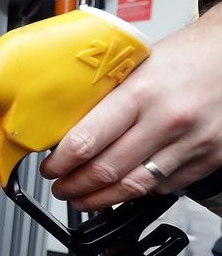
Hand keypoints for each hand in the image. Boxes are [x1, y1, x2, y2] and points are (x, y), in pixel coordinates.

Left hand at [40, 3, 221, 210]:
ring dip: (101, 199)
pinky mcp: (212, 157)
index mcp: (142, 92)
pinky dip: (139, 191)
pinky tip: (123, 187)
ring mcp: (193, 142)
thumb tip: (66, 131)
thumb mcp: (136, 67)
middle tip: (61, 188)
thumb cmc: (184, 57)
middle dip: (75, 186)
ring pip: (135, 187)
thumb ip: (105, 100)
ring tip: (83, 198)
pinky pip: (165, 187)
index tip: (50, 168)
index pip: (86, 140)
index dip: (60, 163)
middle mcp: (169, 119)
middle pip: (107, 171)